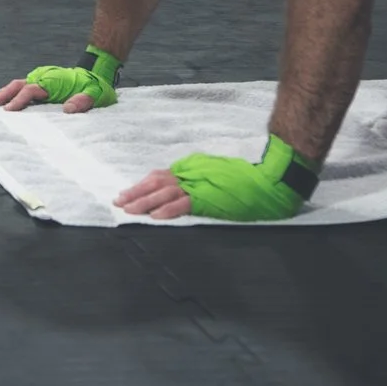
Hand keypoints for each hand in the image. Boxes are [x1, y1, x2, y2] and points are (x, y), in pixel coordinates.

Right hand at [0, 73, 102, 112]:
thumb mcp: (95, 94)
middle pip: (18, 85)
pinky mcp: (40, 84)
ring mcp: (40, 79)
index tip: (9, 110)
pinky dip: (9, 93)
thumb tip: (68, 109)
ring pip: (16, 85)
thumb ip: (83, 101)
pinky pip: (20, 87)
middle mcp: (43, 78)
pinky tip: (1, 100)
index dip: (20, 99)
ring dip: (3, 93)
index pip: (32, 89)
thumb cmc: (94, 87)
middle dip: (3, 95)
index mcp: (53, 81)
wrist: (95, 75)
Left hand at [129, 150, 308, 220]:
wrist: (268, 179)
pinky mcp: (209, 198)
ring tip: (129, 210)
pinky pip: (183, 204)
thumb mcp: (214, 173)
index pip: (160, 176)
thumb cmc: (245, 178)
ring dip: (145, 203)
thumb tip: (178, 188)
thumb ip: (195, 178)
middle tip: (118, 202)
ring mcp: (200, 185)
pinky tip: (155, 217)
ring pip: (165, 193)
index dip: (142, 186)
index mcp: (191, 168)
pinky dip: (168, 210)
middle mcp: (192, 174)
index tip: (126, 195)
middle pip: (157, 183)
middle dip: (136, 193)